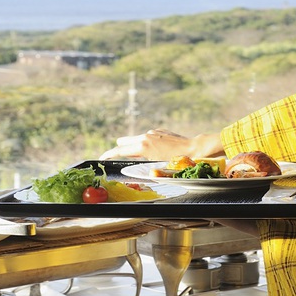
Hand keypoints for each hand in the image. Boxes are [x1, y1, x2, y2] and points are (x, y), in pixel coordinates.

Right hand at [100, 129, 219, 160]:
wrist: (193, 149)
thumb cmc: (176, 160)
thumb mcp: (156, 165)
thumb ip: (141, 163)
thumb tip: (132, 163)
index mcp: (142, 146)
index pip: (120, 150)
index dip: (109, 155)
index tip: (102, 158)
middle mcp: (145, 136)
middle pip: (124, 142)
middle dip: (120, 149)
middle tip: (116, 157)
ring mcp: (153, 132)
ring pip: (136, 139)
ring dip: (133, 146)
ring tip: (136, 156)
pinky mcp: (160, 131)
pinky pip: (148, 136)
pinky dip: (145, 143)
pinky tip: (153, 150)